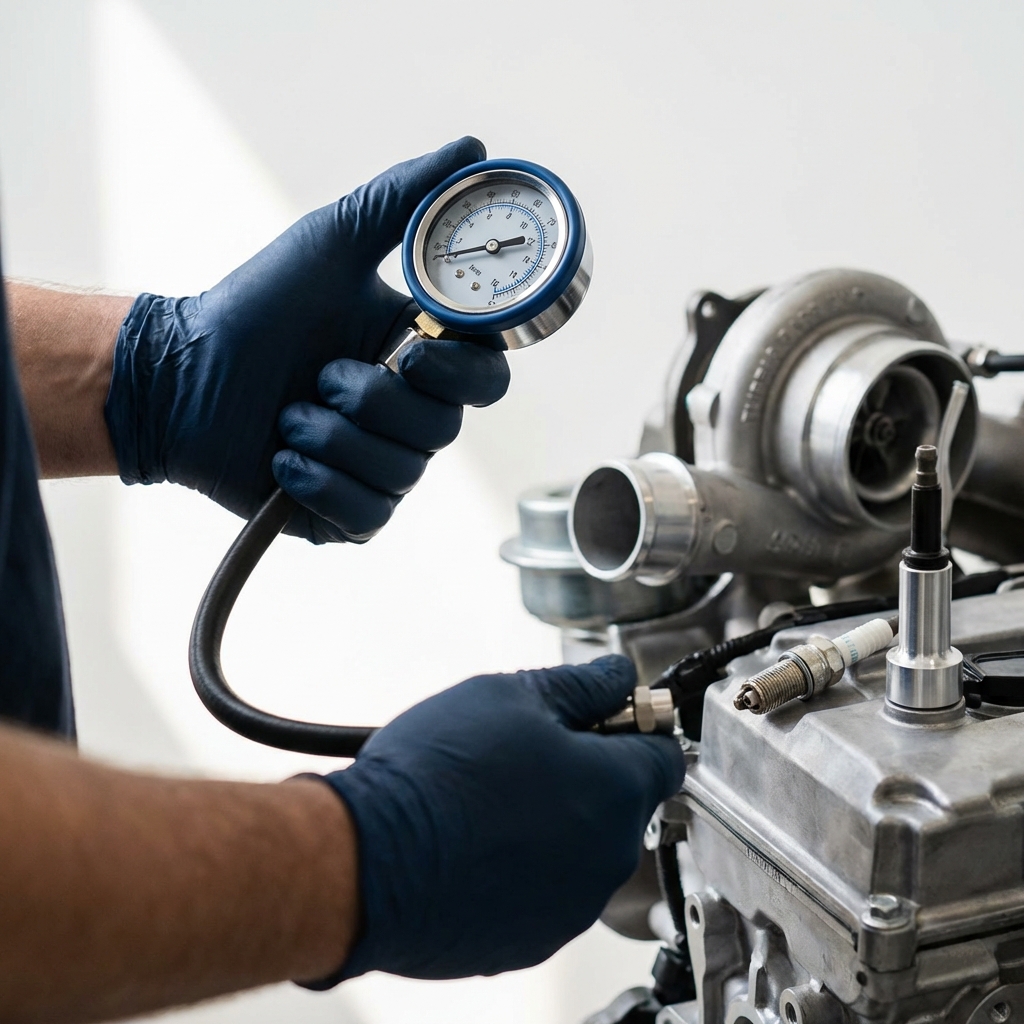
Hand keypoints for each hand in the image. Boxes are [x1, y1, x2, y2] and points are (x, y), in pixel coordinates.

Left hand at [104, 137, 509, 542]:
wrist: (184, 375)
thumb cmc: (258, 307)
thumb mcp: (331, 243)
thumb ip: (404, 201)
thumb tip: (472, 150)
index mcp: (423, 359)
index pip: (486, 377)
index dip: (459, 369)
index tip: (410, 344)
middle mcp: (413, 417)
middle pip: (443, 428)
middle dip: (373, 397)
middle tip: (320, 374)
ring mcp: (383, 468)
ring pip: (402, 471)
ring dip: (332, 436)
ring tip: (287, 412)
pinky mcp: (349, 516)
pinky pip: (367, 514)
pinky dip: (319, 484)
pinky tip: (282, 459)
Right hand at [315, 655, 685, 981]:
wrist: (369, 861)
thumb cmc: (438, 776)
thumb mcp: (511, 696)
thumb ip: (581, 686)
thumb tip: (615, 677)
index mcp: (614, 790)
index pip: (663, 753)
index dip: (634, 726)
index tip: (605, 717)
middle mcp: (607, 857)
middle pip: (623, 802)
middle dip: (588, 772)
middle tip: (528, 750)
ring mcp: (572, 906)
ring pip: (584, 848)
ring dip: (557, 820)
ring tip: (492, 797)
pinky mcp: (532, 939)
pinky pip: (547, 890)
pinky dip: (526, 866)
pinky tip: (478, 841)